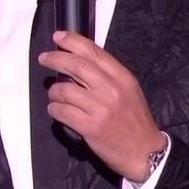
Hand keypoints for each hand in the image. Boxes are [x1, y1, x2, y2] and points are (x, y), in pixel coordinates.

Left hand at [38, 30, 165, 182]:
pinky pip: (61, 111)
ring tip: (55, 96)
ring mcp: (100, 108)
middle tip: (44, 58)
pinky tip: (57, 111)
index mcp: (122, 77)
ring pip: (64, 90)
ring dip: (54, 92)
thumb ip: (108, 76)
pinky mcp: (89, 127)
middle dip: (55, 58)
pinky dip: (54, 110)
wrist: (144, 152)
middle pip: (76, 65)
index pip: (94, 52)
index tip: (58, 36)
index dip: (73, 41)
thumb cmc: (134, 121)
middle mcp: (111, 89)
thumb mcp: (129, 91)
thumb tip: (79, 61)